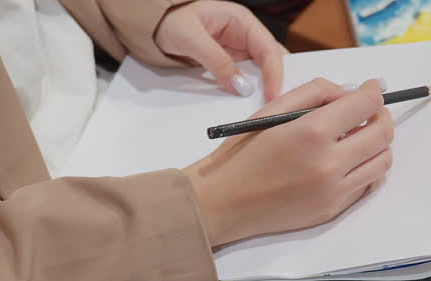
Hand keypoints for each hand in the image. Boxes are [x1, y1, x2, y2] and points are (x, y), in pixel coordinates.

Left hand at [154, 0, 286, 100]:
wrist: (155, 25)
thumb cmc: (172, 20)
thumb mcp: (192, 39)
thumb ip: (217, 62)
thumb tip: (241, 86)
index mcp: (242, 21)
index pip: (269, 48)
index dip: (274, 72)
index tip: (272, 95)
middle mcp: (245, 36)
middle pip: (270, 61)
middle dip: (275, 82)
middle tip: (275, 107)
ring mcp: (238, 52)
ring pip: (260, 73)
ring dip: (261, 90)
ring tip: (264, 110)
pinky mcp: (229, 65)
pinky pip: (243, 80)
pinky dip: (246, 93)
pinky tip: (246, 105)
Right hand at [184, 78, 394, 247]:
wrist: (223, 202)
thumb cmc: (242, 154)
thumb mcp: (272, 110)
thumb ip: (315, 93)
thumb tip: (349, 93)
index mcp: (312, 132)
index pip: (366, 104)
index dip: (373, 91)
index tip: (372, 89)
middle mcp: (329, 163)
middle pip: (383, 133)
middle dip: (381, 116)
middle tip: (370, 112)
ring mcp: (333, 191)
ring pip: (383, 162)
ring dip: (378, 145)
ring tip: (359, 138)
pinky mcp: (332, 210)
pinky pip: (367, 185)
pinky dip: (365, 169)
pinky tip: (347, 162)